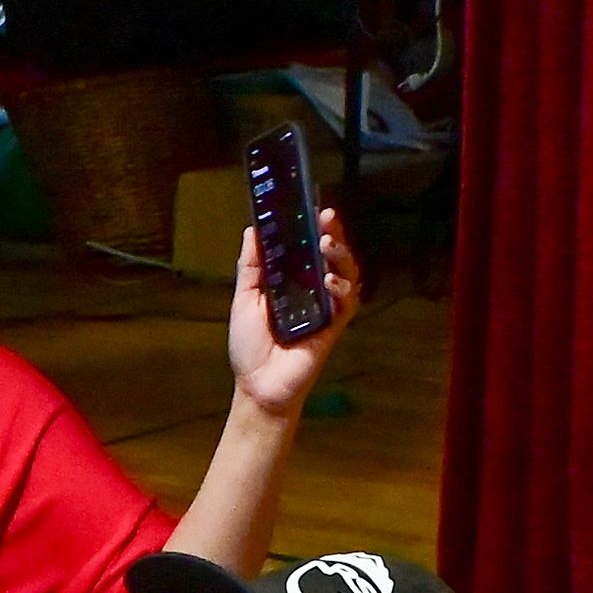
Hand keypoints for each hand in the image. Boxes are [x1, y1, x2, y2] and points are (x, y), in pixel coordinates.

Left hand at [228, 211, 361, 418]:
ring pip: (344, 274)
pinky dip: (342, 289)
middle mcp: (310, 290)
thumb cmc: (250, 347)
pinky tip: (331, 280)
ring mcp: (325, 307)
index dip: (310, 227)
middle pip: (328, 255)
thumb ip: (251, 267)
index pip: (304, 248)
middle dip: (331, 233)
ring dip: (340, 255)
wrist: (259, 387)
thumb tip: (252, 230)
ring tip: (327, 243)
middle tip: (327, 217)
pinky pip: (347, 303)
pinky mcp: (334, 326)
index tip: (310, 205)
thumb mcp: (245, 300)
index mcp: (289, 281)